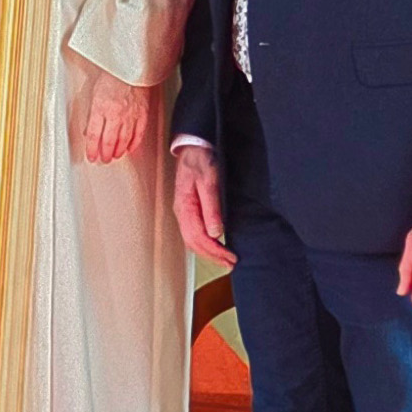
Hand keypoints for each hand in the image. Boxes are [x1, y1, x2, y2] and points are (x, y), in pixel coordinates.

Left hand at [74, 63, 152, 164]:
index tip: (91, 156)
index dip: (92, 149)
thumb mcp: (94, 92)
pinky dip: (134, 143)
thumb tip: (88, 130)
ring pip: (124, 140)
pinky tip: (130, 148)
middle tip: (103, 160)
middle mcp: (115, 114)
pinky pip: (138, 133)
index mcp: (100, 108)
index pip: (93, 135)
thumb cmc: (112, 75)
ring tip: (115, 156)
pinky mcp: (142, 114)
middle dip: (105, 154)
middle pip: (109, 141)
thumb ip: (92, 113)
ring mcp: (130, 115)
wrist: (132, 65)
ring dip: (118, 151)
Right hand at [172, 144, 234, 265]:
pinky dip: (203, 243)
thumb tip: (215, 232)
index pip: (198, 237)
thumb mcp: (209, 182)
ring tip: (224, 259)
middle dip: (212, 256)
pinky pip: (193, 233)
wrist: (192, 148)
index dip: (215, 251)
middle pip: (193, 243)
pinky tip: (214, 245)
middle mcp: (181, 212)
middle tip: (230, 263)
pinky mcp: (187, 210)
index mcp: (185, 207)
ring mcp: (183, 212)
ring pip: (192, 240)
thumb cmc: (200, 161)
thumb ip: (212, 207)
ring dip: (208, 252)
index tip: (230, 257)